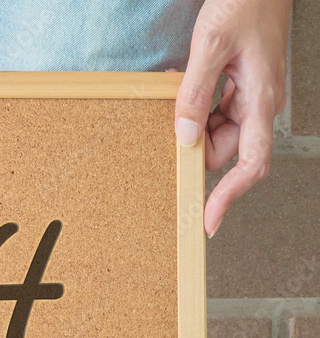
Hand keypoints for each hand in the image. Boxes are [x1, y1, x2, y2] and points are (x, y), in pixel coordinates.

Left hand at [174, 0, 291, 236]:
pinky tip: (184, 82)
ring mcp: (252, 94)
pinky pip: (215, 109)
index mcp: (262, 100)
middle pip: (225, 149)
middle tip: (171, 124)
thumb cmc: (244, 2)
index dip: (229, 196)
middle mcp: (260, 103)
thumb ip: (195, 93)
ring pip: (217, 130)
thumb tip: (185, 138)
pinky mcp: (242, 84)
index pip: (250, 164)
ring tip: (181, 87)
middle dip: (195, 145)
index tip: (208, 220)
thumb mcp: (210, 46)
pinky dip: (196, 105)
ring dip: (193, 121)